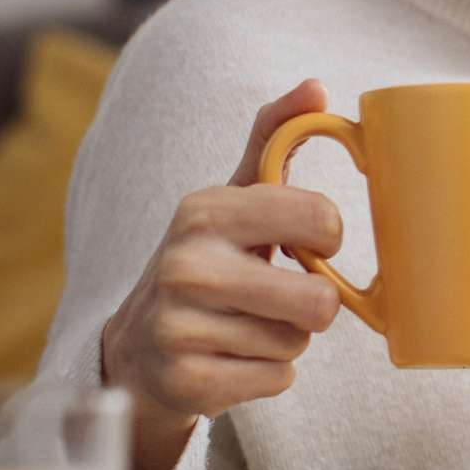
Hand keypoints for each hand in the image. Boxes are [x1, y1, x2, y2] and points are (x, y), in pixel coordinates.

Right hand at [100, 80, 343, 469]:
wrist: (139, 345)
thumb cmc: (209, 259)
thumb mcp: (234, 196)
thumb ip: (275, 137)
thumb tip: (316, 86)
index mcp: (205, 211)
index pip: (321, 220)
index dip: (330, 238)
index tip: (310, 242)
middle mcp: (185, 266)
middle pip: (318, 303)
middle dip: (313, 306)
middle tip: (280, 296)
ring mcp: (180, 328)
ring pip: (297, 345)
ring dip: (285, 340)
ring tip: (245, 325)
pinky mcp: (186, 384)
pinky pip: (277, 381)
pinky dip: (267, 375)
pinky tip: (231, 358)